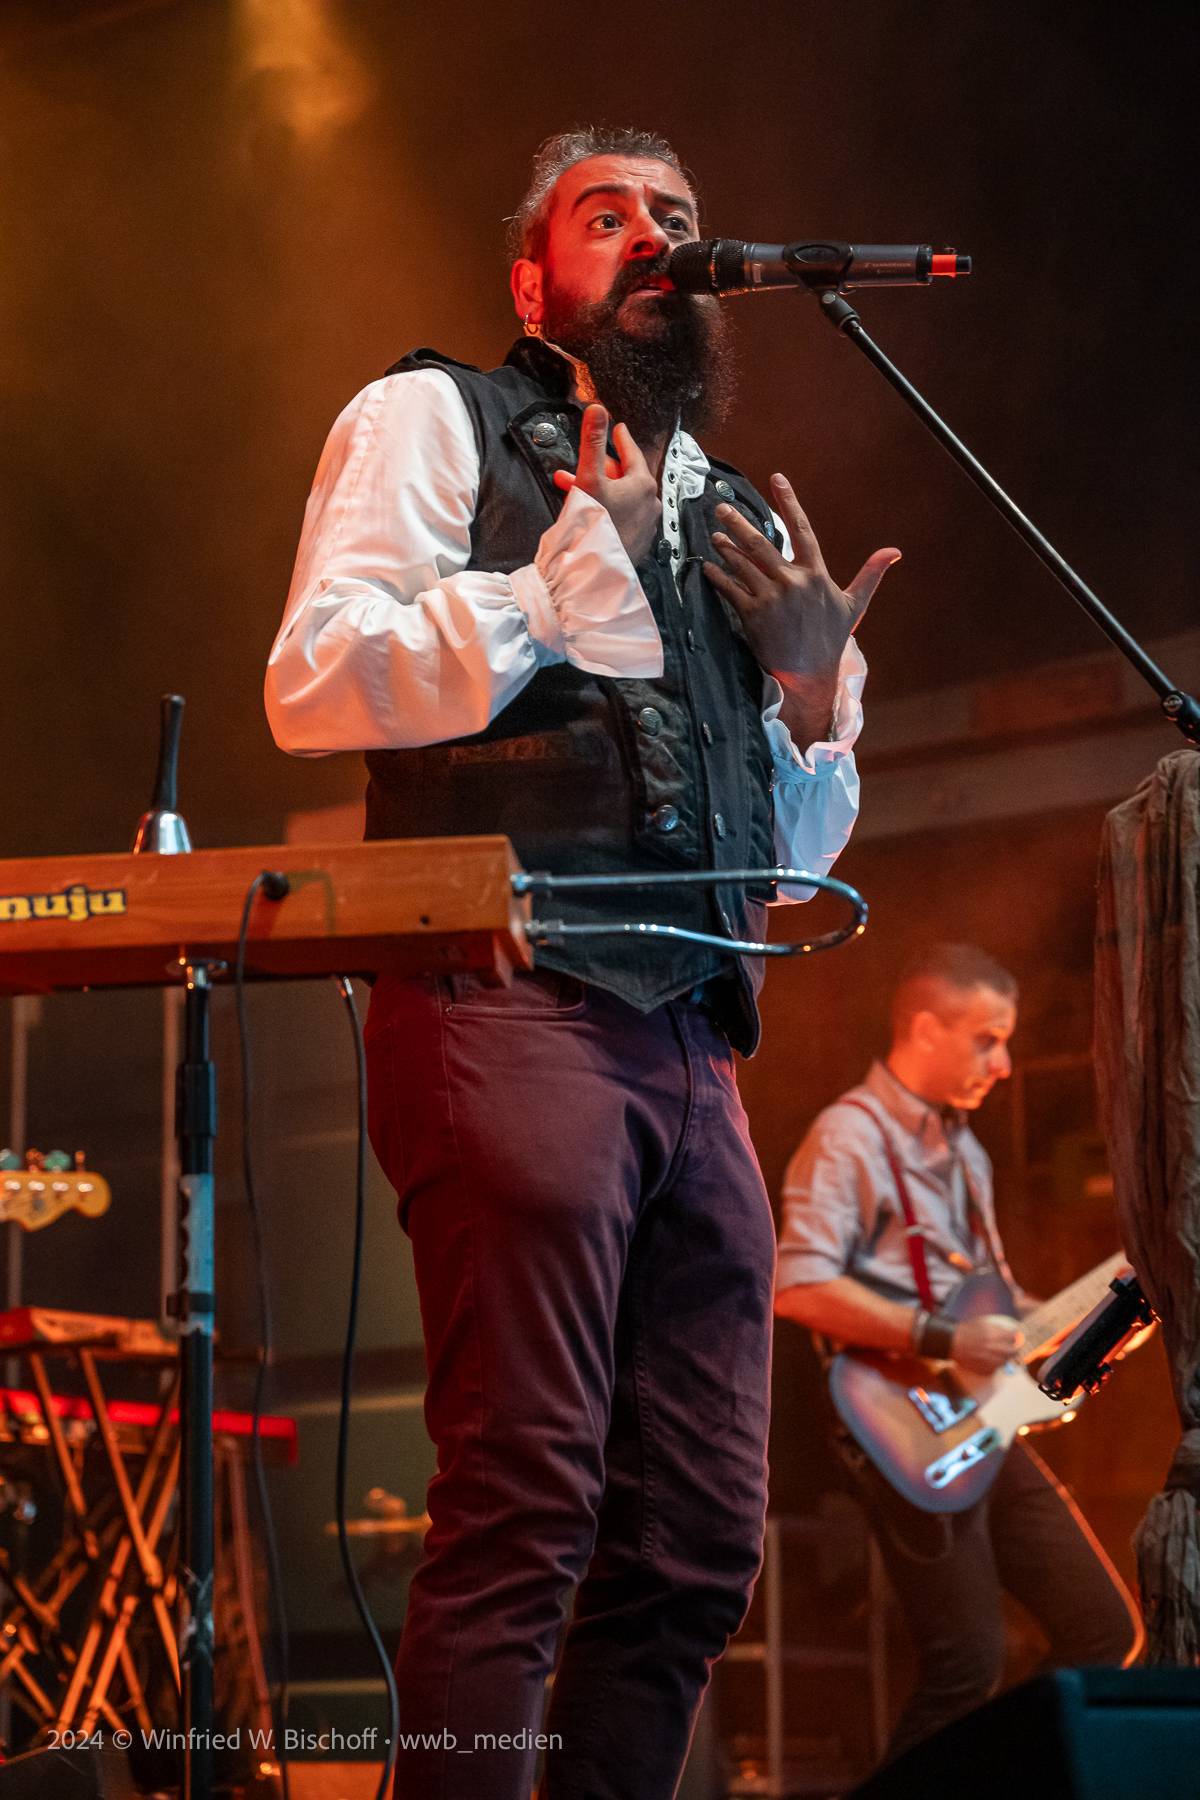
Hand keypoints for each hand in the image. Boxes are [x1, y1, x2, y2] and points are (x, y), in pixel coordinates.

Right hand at [553, 403, 659, 566]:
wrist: (594, 569)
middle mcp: (651, 503)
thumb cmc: (594, 523)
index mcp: (643, 484)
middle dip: (600, 468)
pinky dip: (607, 507)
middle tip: (584, 463)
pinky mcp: (638, 541)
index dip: (621, 439)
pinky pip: (623, 515)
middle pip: (625, 476)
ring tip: (573, 487)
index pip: (632, 453)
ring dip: (599, 488)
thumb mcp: (589, 477)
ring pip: (621, 497)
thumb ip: (592, 441)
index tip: (618, 430)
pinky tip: (590, 510)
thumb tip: (597, 408)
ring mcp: (646, 524)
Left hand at [704, 473, 899, 742]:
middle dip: (738, 524)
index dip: (789, 502)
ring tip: (714, 536)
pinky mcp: (753, 616)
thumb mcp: (854, 605)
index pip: (802, 530)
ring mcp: (771, 599)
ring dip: (726, 549)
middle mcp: (793, 582)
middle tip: (721, 508)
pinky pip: (731, 590)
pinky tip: (708, 567)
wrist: (809, 675)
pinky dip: (718, 577)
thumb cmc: (831, 639)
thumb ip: (870, 574)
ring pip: (742, 565)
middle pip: (761, 544)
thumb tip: (895, 552)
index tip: (777, 478)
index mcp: (816, 575)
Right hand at [951, 1313, 1024, 1375]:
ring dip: (1004, 1358)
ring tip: (997, 1354)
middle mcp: (993, 1349)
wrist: (951, 1343)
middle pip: (1014, 1351)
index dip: (1016, 1337)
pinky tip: (987, 1360)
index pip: (1015, 1337)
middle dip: (1015, 1349)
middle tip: (1012, 1348)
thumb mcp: (982, 1323)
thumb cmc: (966, 1330)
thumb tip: (1013, 1332)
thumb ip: (998, 1328)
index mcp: (994, 1335)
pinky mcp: (984, 1370)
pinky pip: (995, 1370)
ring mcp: (989, 1361)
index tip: (1016, 1337)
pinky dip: (994, 1366)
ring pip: (1005, 1362)